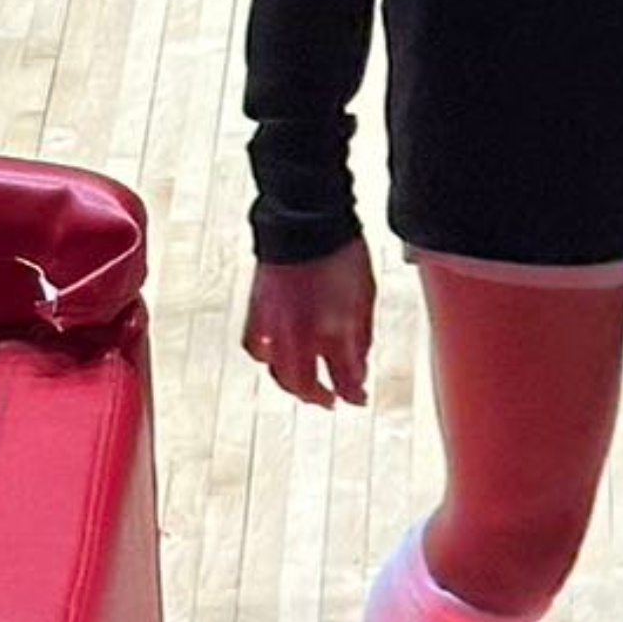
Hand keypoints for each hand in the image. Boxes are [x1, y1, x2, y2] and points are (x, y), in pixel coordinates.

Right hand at [243, 240, 374, 406]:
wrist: (306, 221)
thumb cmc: (343, 251)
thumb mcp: (366, 294)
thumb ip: (362, 335)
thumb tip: (360, 363)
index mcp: (334, 328)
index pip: (344, 377)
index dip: (354, 392)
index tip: (360, 398)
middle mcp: (301, 333)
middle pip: (307, 384)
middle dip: (321, 397)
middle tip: (333, 400)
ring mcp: (276, 325)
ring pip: (279, 373)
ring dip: (294, 386)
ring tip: (307, 388)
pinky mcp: (256, 313)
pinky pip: (257, 349)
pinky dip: (267, 359)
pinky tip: (276, 360)